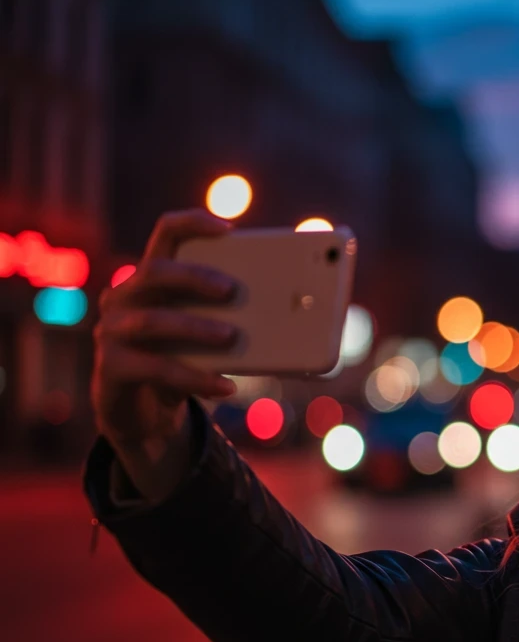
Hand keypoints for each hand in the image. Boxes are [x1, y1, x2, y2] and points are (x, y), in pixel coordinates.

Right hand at [91, 209, 240, 454]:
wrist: (142, 416)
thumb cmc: (181, 364)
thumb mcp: (204, 339)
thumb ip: (229, 320)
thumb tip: (284, 316)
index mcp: (151, 280)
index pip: (165, 235)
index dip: (192, 224)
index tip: (227, 229)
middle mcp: (124, 298)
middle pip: (154, 272)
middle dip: (194, 277)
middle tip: (232, 290)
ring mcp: (111, 332)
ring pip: (151, 321)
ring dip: (195, 327)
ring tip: (232, 336)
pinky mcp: (110, 368)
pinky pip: (157, 369)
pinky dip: (196, 377)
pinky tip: (225, 386)